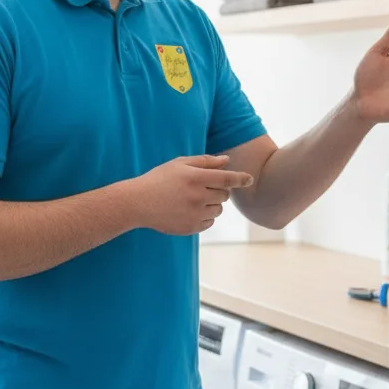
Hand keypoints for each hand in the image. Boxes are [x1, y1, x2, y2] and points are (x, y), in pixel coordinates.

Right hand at [129, 155, 253, 234]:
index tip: (250, 179)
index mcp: (196, 178)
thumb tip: (227, 160)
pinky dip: (205, 216)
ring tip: (194, 199)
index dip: (241, 178)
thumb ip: (205, 161)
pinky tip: (189, 210)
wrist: (138, 203)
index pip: (227, 178)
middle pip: (224, 195)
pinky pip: (209, 222)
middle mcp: (198, 196)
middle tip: (202, 187)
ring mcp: (194, 213)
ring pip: (218, 210)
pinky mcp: (190, 228)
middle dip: (219, 190)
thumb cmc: (159, 180)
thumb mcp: (179, 164)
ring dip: (212, 204)